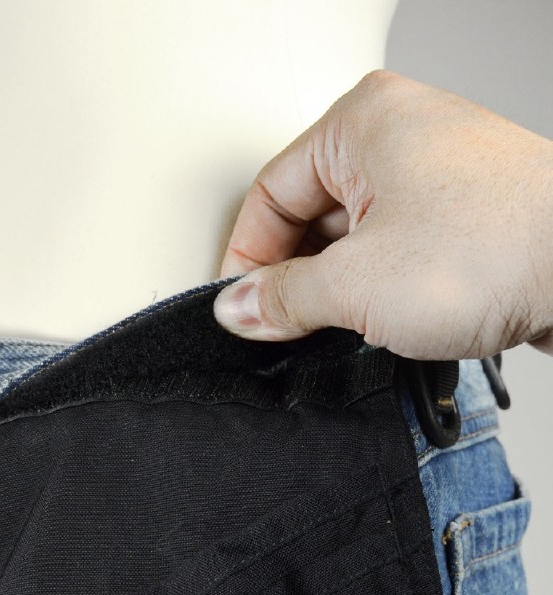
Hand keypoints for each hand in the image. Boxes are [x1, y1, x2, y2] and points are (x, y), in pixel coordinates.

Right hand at [213, 69, 552, 358]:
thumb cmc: (500, 249)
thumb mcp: (356, 283)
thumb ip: (282, 298)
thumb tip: (240, 308)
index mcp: (361, 123)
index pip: (269, 193)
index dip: (245, 258)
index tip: (242, 307)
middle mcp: (398, 139)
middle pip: (306, 215)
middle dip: (290, 277)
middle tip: (281, 326)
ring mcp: (433, 178)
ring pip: (349, 238)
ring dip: (332, 288)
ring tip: (336, 326)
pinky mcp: (459, 218)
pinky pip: (390, 251)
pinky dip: (371, 288)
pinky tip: (373, 321)